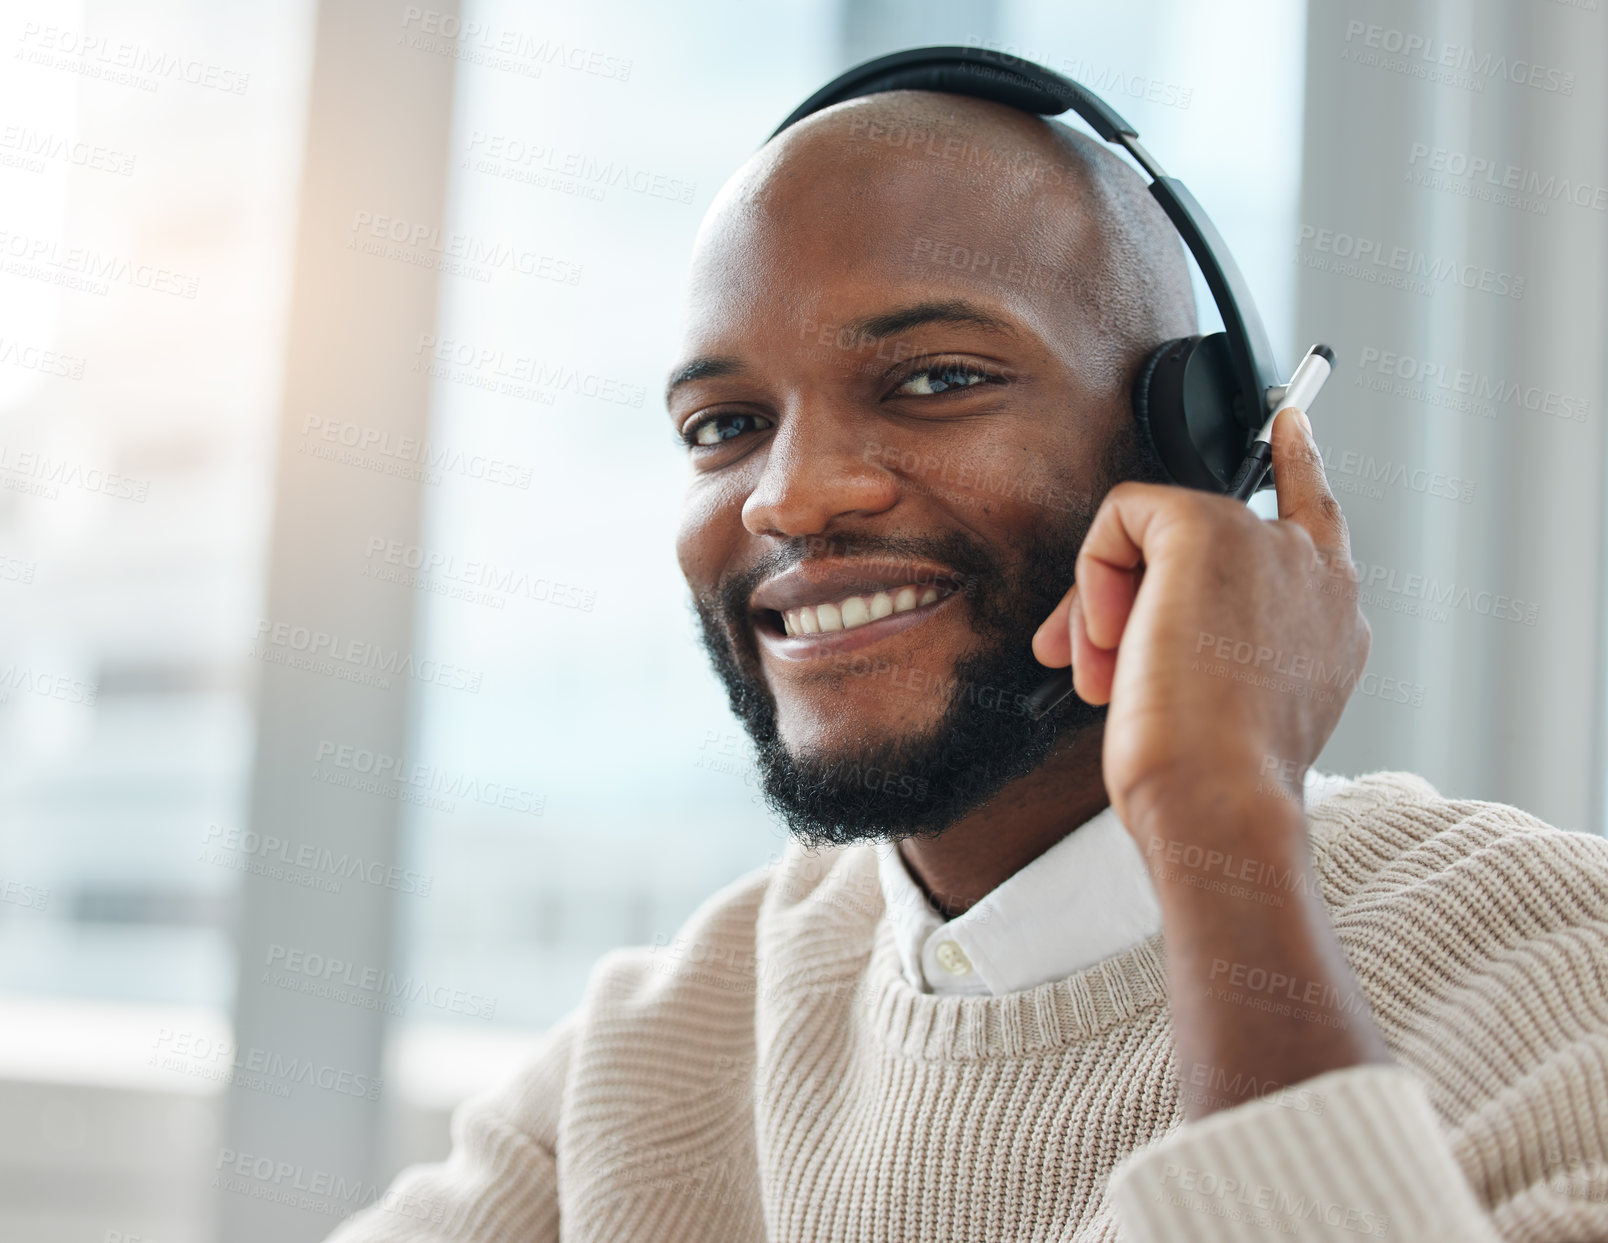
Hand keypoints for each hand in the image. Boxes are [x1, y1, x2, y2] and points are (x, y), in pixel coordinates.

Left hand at [1032, 406, 1369, 841]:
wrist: (1221, 801)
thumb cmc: (1214, 783)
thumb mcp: (1222, 707)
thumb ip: (1204, 643)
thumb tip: (1122, 624)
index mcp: (1332, 622)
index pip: (1319, 517)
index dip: (1300, 462)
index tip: (1291, 420)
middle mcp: (1316, 575)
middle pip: (1209, 528)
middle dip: (1132, 590)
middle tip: (1102, 663)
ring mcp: (1269, 544)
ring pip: (1155, 529)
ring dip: (1108, 606)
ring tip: (1111, 676)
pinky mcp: (1209, 528)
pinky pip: (1123, 516)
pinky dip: (1093, 578)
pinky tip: (1112, 640)